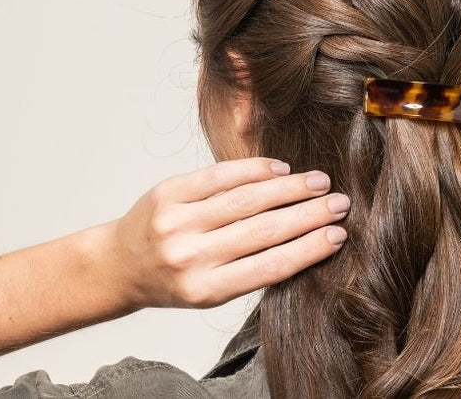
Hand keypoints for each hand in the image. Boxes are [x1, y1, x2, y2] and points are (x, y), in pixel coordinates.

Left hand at [107, 157, 349, 309]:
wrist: (119, 266)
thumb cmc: (174, 281)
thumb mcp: (211, 291)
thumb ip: (251, 268)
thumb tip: (310, 238)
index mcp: (206, 291)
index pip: (271, 266)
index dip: (310, 249)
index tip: (340, 234)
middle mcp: (190, 258)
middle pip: (264, 230)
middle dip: (309, 214)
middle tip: (341, 203)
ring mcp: (176, 223)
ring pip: (246, 200)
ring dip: (289, 188)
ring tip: (319, 182)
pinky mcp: (167, 193)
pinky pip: (218, 176)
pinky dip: (254, 170)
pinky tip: (280, 169)